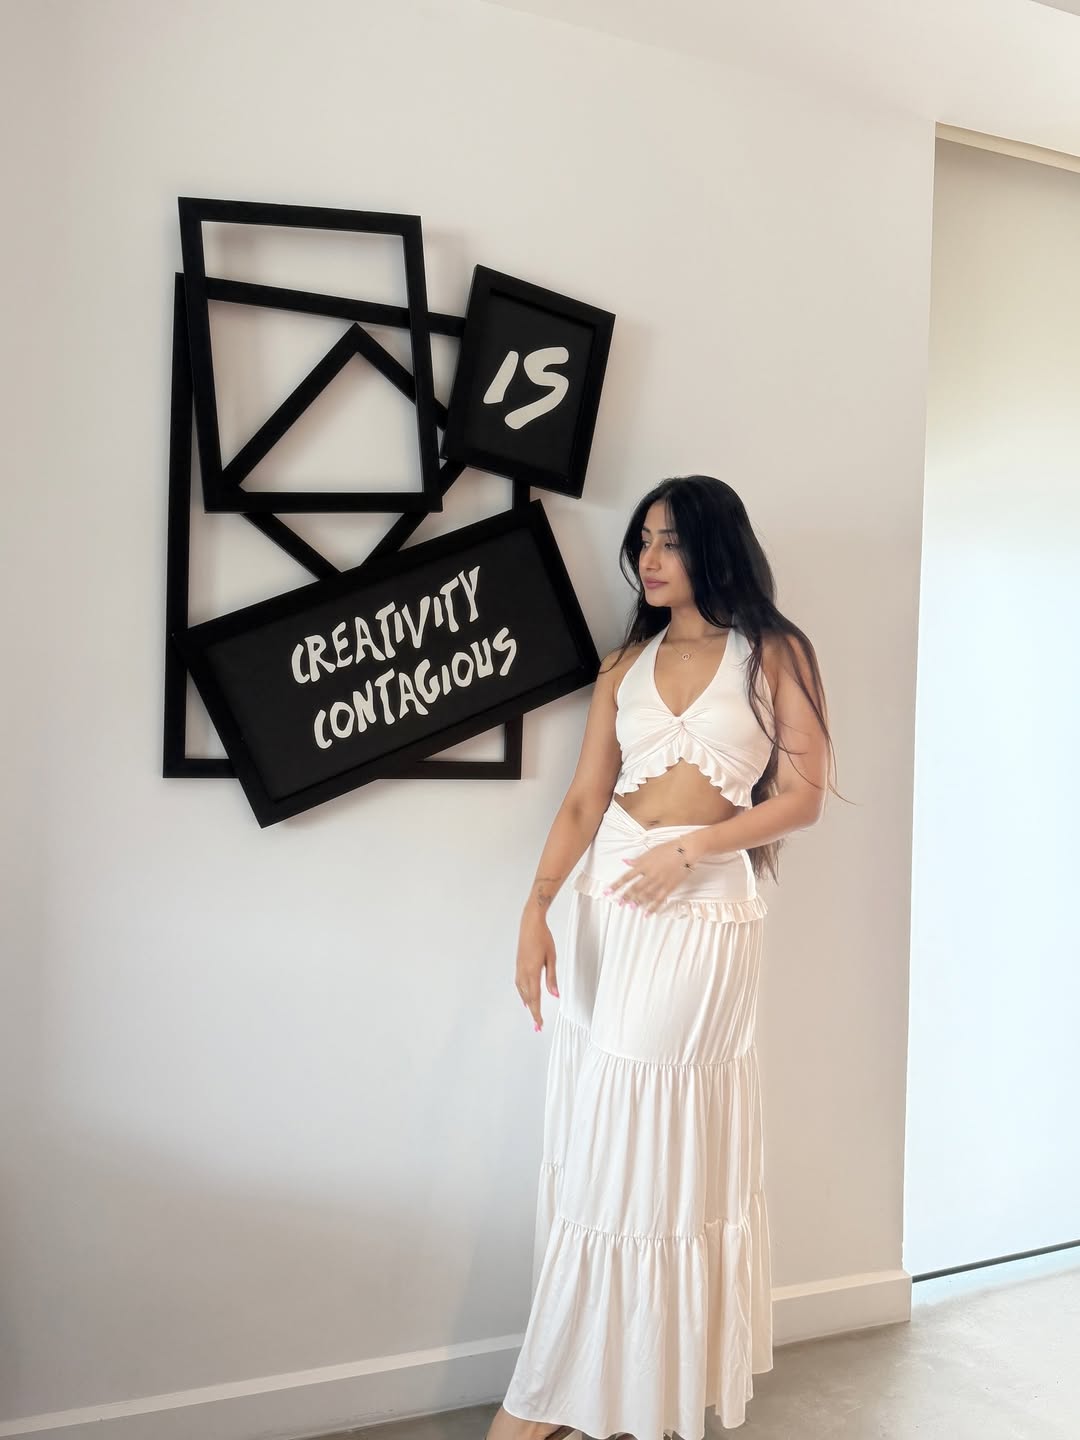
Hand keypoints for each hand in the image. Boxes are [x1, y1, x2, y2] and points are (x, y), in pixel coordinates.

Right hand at [515, 914, 558, 1031]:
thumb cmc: (543, 938)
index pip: (535, 998)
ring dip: (528, 1004)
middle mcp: (523, 973)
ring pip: (522, 992)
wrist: (530, 923)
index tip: (539, 1025)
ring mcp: (519, 969)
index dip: (537, 1013)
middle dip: (533, 1012)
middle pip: (527, 998)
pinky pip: (519, 984)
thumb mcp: (551, 958)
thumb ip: (551, 978)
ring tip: (533, 1014)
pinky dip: (523, 994)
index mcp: (532, 972)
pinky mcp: (518, 965)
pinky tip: (526, 997)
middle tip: (537, 1026)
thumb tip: (555, 995)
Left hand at [603, 837, 701, 914]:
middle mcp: (649, 875)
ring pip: (645, 895)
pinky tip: (647, 914)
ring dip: (637, 902)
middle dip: (626, 896)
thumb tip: (625, 861)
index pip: (626, 877)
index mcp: (643, 865)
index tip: (608, 891)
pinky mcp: (669, 887)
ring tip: (630, 908)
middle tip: (619, 903)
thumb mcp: (651, 851)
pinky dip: (652, 908)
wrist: (686, 851)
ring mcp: (659, 882)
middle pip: (634, 888)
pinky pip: (659, 899)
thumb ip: (638, 859)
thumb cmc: (669, 848)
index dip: (616, 885)